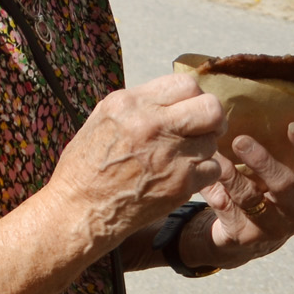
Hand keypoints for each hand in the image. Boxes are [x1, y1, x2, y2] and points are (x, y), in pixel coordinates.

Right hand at [47, 71, 225, 247]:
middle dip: (212, 117)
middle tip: (202, 128)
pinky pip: (213, 168)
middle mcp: (151, 124)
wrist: (80, 209)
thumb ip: (138, 106)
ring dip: (202, 147)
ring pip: (213, 139)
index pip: (186, 84)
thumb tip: (170, 99)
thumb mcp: (102, 120)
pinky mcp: (182, 183)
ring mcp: (170, 154)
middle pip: (212, 107)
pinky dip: (202, 173)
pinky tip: (181, 175)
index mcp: (129, 104)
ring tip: (180, 156)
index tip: (187, 109)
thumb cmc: (85, 166)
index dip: (192, 96)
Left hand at [189, 122, 293, 266]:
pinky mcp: (249, 236)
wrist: (245, 234)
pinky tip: (204, 177)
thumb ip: (272, 144)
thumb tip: (247, 102)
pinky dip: (216, 191)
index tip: (292, 126)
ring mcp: (277, 227)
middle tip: (240, 140)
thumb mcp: (273, 169)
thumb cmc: (262, 187)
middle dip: (263, 161)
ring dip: (231, 175)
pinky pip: (230, 211)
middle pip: (286, 185)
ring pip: (253, 199)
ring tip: (214, 157)